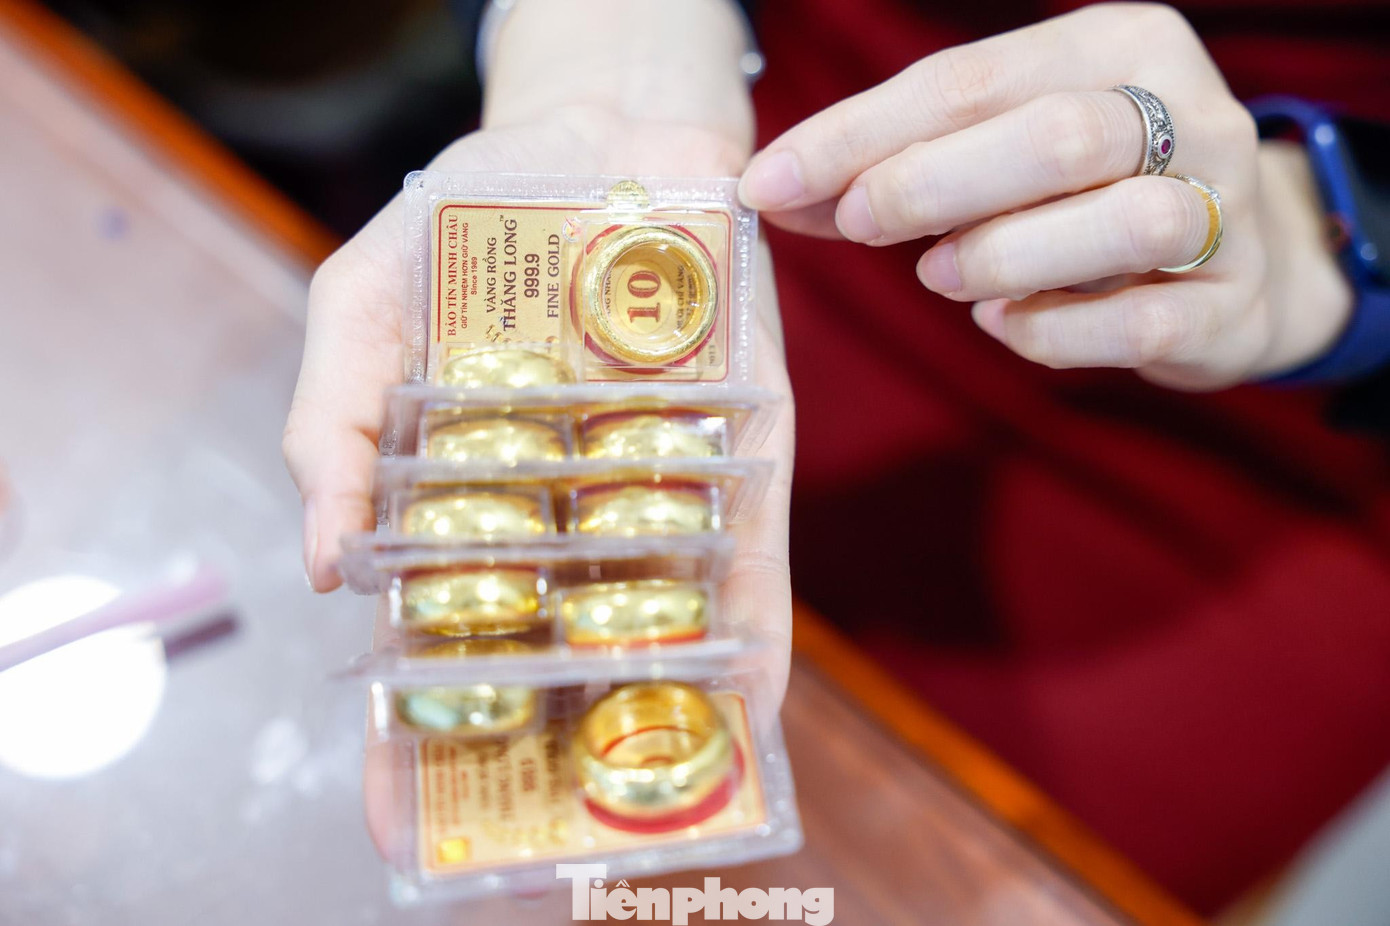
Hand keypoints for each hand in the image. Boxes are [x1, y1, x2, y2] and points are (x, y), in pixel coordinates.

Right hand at [281, 1, 794, 853]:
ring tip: (655, 810)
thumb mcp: (356, 308)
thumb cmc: (462, 215)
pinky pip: (751, 549)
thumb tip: (314, 570)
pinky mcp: (744, 443)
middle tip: (544, 845)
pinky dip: (751, 625)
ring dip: (657, 713)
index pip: (432, 630)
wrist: (593, 128)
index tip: (400, 814)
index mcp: (465, 492)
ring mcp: (655, 481)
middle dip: (546, 747)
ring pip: (656, 620)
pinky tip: (751, 705)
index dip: (414, 724)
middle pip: (551, 650)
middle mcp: (563, 506)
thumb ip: (330, 429)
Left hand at [739, 2, 1351, 389]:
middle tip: (857, 224)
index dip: (858, 134)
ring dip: (1002, 255)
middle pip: (1055, 137)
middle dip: (927, 184)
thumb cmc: (1088, 194)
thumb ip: (905, 159)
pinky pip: (1140, 324)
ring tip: (940, 275)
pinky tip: (1003, 323)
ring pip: (1121, 223)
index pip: (971, 78)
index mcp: (1123, 45)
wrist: (1244, 265)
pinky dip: (1050, 331)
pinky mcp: (1233, 308)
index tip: (771, 183)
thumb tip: (777, 192)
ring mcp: (1228, 212)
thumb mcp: (1003, 147)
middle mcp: (1194, 112)